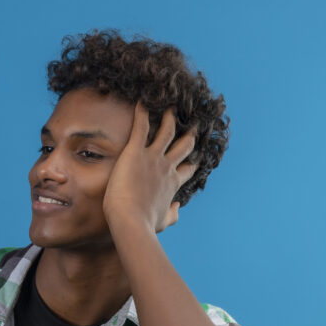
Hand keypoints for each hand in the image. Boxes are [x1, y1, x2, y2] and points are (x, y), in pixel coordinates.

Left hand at [103, 104, 197, 232]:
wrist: (131, 221)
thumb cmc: (144, 225)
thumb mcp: (163, 222)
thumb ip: (173, 214)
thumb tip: (178, 208)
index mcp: (172, 183)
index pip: (187, 168)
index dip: (191, 161)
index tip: (194, 155)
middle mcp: (167, 167)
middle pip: (184, 145)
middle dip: (189, 134)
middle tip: (192, 124)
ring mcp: (153, 157)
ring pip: (167, 130)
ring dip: (170, 117)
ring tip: (170, 106)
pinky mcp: (135, 152)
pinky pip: (141, 126)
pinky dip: (142, 112)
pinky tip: (142, 100)